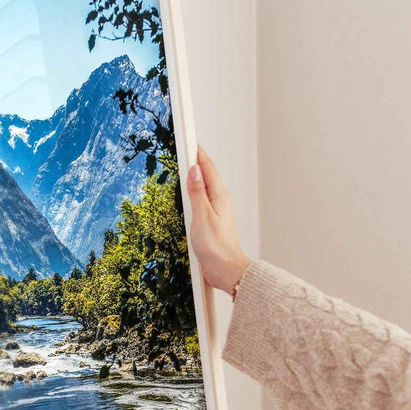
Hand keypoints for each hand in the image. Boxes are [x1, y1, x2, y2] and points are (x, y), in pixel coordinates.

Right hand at [186, 145, 251, 293]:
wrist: (226, 270)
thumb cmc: (217, 247)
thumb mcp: (202, 216)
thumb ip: (197, 192)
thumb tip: (193, 170)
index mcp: (219, 196)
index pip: (207, 168)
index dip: (197, 153)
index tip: (189, 140)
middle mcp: (219, 201)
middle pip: (206, 175)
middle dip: (195, 161)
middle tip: (184, 147)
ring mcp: (215, 212)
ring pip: (204, 188)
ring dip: (194, 176)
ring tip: (184, 165)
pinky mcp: (211, 222)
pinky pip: (201, 201)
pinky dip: (193, 193)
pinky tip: (187, 195)